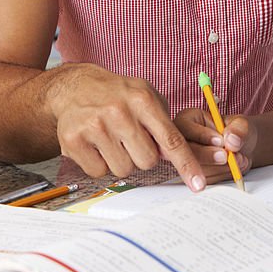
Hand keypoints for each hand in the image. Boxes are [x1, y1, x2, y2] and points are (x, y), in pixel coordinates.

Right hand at [48, 64, 205, 190]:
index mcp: (142, 100)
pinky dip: (100, 163)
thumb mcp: (146, 97)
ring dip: (120, 160)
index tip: (198, 184)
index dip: (187, 164)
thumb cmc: (118, 95)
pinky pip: (99, 172)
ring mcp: (95, 126)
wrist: (77, 86)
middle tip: (130, 138)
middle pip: (147, 161)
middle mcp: (119, 112)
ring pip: (123, 170)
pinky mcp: (73, 140)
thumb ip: (164, 125)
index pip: (171, 139)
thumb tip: (173, 157)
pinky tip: (95, 144)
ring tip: (111, 139)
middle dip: (142, 155)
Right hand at [175, 107, 255, 183]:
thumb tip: (231, 140)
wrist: (241, 150)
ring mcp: (185, 159)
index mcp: (189, 119)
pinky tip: (231, 169)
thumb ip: (238, 129)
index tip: (221, 142)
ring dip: (219, 168)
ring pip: (195, 168)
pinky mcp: (192, 176)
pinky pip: (203, 179)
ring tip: (238, 160)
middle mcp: (182, 139)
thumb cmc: (236, 132)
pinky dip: (220, 176)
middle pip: (186, 151)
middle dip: (209, 156)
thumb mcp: (241, 124)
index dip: (203, 136)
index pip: (186, 127)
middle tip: (227, 156)